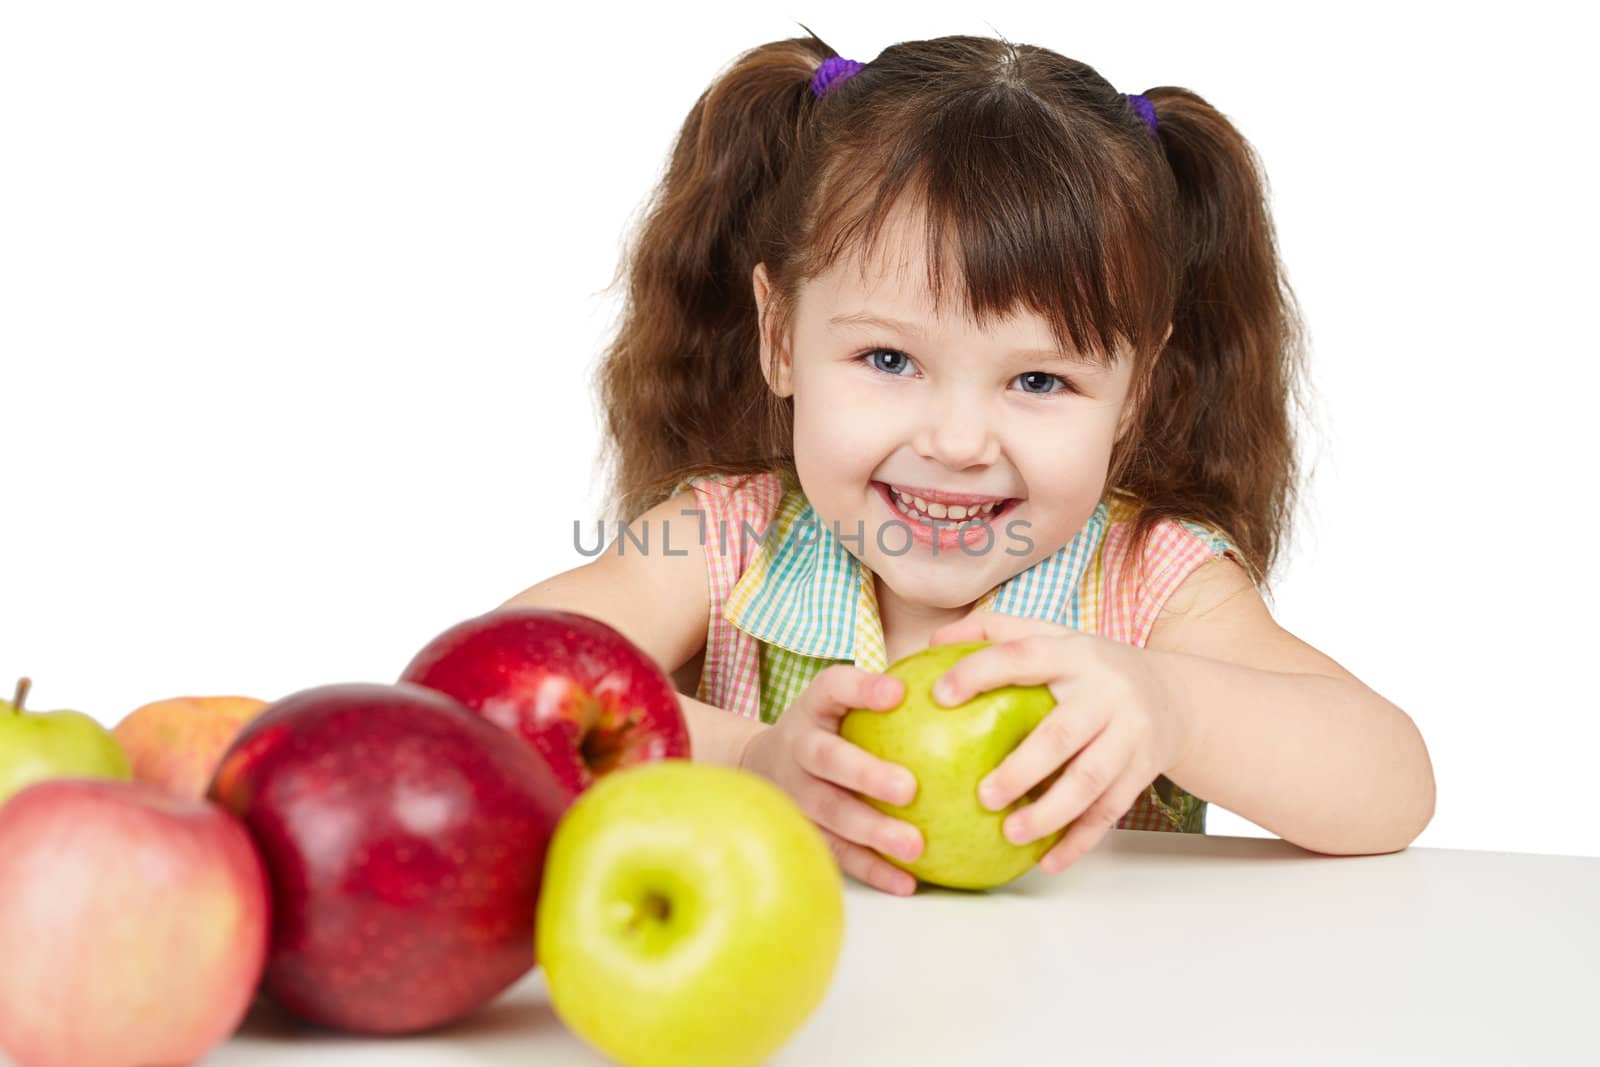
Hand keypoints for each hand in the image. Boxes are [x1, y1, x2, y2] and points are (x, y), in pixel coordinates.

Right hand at [738, 664, 924, 896]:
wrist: (765, 765)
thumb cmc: (829, 726)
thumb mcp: (843, 698)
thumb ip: (886, 688)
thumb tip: (956, 672)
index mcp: (815, 706)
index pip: (834, 688)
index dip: (862, 689)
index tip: (897, 693)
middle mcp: (799, 747)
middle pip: (828, 759)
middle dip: (866, 774)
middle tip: (909, 788)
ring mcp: (797, 793)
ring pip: (832, 813)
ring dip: (872, 831)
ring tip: (914, 846)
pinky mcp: (806, 831)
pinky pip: (839, 853)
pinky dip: (872, 869)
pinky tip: (907, 882)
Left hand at [925, 611, 1192, 873]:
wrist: (1175, 696)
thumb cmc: (1089, 668)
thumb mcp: (1052, 637)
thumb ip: (994, 632)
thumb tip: (933, 641)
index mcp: (1073, 654)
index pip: (1024, 656)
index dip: (980, 672)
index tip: (939, 695)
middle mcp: (1105, 693)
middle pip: (1063, 734)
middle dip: (1023, 768)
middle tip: (982, 795)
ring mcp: (1129, 734)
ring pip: (1090, 781)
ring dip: (1051, 813)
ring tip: (1011, 834)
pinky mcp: (1142, 771)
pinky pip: (1109, 812)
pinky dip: (1079, 841)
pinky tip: (1048, 863)